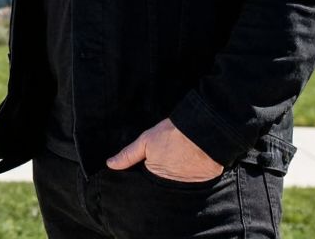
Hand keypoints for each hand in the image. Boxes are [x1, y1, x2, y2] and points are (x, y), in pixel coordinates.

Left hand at [105, 118, 223, 182]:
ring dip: (178, 178)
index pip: (148, 181)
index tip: (149, 165)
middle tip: (167, 161)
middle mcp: (171, 186)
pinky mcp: (204, 182)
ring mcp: (188, 185)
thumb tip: (110, 164)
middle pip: (163, 185)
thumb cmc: (172, 134)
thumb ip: (128, 155)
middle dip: (162, 178)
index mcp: (155, 176)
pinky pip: (196, 183)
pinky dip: (193, 176)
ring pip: (179, 185)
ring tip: (180, 162)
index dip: (147, 173)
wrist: (202, 130)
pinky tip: (192, 165)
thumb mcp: (145, 140)